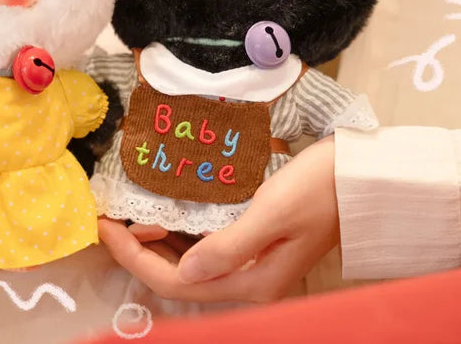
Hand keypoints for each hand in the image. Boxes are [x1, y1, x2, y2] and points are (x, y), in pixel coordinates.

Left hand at [98, 136, 338, 301]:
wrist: (356, 177)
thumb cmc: (317, 189)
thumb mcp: (273, 213)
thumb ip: (229, 246)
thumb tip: (185, 273)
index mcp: (252, 282)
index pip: (177, 283)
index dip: (134, 259)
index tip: (103, 228)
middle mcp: (248, 282)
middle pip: (177, 277)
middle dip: (137, 252)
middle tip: (107, 218)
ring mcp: (251, 265)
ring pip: (188, 262)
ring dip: (154, 244)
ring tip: (125, 215)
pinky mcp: (252, 245)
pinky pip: (203, 246)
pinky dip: (177, 234)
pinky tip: (161, 214)